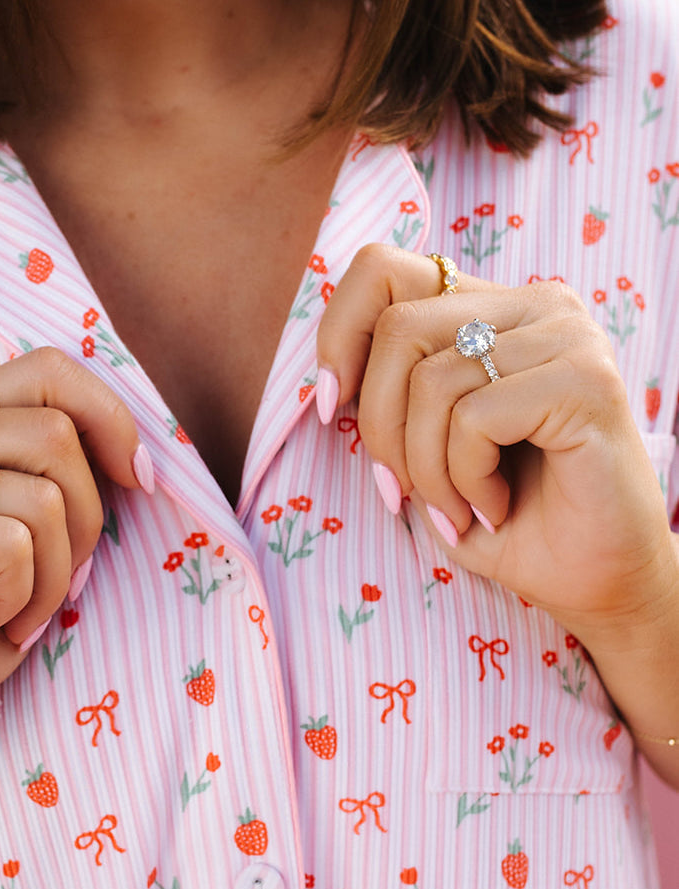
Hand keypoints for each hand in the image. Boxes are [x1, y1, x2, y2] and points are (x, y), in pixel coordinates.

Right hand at [0, 347, 146, 778]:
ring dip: (49, 577)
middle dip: (83, 524)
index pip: (44, 369)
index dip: (109, 419)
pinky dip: (21, 600)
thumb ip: (58, 474)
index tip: (137, 481)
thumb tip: (138, 454)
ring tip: (7, 612)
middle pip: (55, 435)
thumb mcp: (27, 535)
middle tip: (50, 586)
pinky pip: (13, 546)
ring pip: (44, 497)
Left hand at [315, 244, 675, 642]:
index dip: (338, 336)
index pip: (383, 271)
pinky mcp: (585, 380)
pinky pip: (474, 418)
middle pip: (397, 330)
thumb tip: (328, 385)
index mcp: (494, 309)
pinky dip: (466, 480)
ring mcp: (567, 335)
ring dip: (427, 470)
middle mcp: (536, 305)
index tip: (329, 409)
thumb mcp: (429, 452)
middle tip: (405, 492)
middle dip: (379, 429)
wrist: (597, 580)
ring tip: (460, 508)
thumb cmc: (510, 520)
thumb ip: (391, 401)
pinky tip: (495, 506)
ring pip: (431, 382)